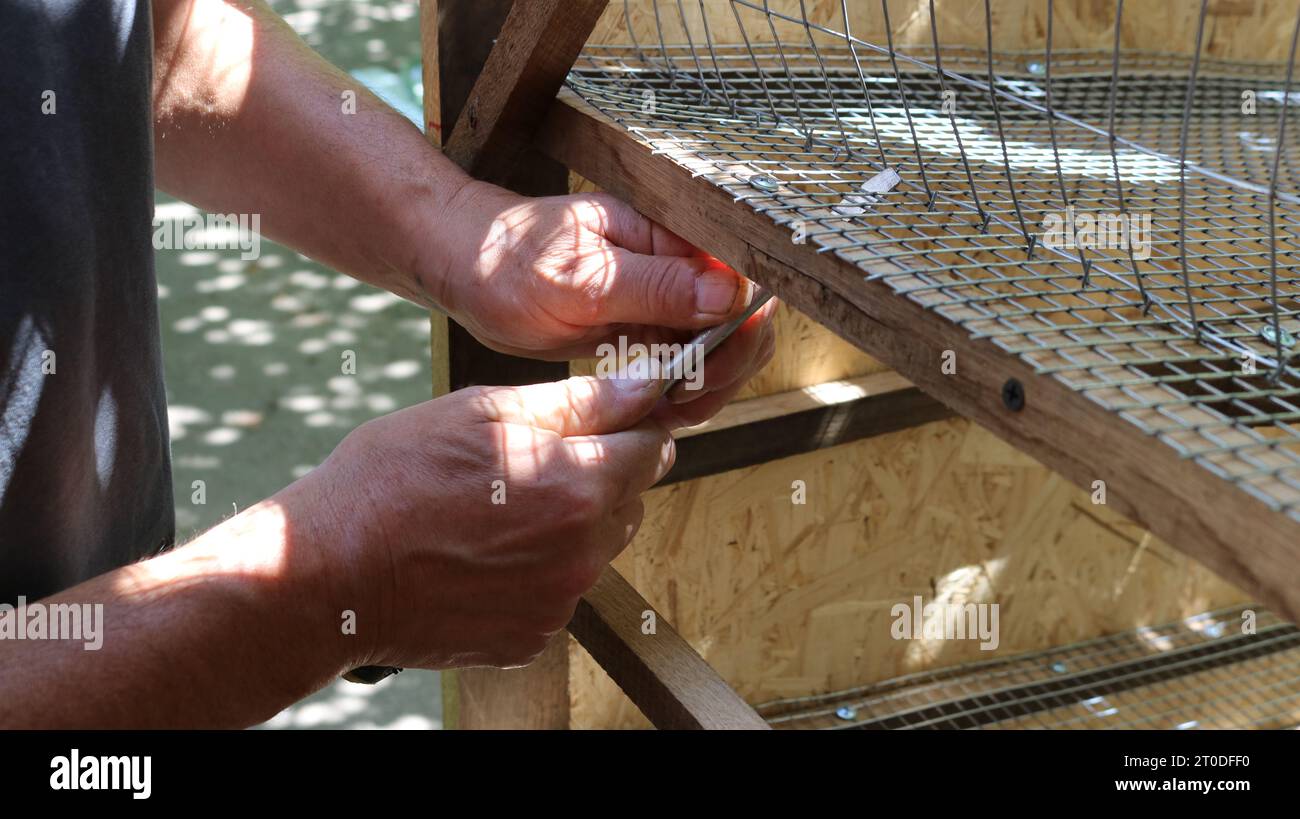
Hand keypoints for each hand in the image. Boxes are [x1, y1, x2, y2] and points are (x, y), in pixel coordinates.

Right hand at [292, 375, 672, 669]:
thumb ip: (576, 402)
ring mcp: (557, 603)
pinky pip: (557, 594)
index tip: (599, 425)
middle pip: (628, 502)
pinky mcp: (531, 638)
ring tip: (492, 514)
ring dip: (566, 528)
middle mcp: (581, 553)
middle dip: (596, 479)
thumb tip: (643, 388)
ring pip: (594, 550)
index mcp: (577, 486)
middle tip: (523, 468)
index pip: (654, 449)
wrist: (329, 572)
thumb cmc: (392, 479)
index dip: (629, 429)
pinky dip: (534, 574)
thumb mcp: (480, 412)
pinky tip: (481, 557)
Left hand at [427, 183, 777, 427]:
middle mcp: (675, 265)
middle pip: (741, 319)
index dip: (738, 329)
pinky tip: (660, 410)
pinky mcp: (644, 328)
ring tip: (673, 410)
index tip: (705, 366)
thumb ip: (656, 286)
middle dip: (728, 364)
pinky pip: (684, 362)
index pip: (739, 280)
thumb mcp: (581, 277)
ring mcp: (663, 299)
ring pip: (718, 347)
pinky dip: (682, 391)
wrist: (466, 267)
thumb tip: (729, 294)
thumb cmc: (510, 258)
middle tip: (687, 398)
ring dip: (709, 385)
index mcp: (669, 236)